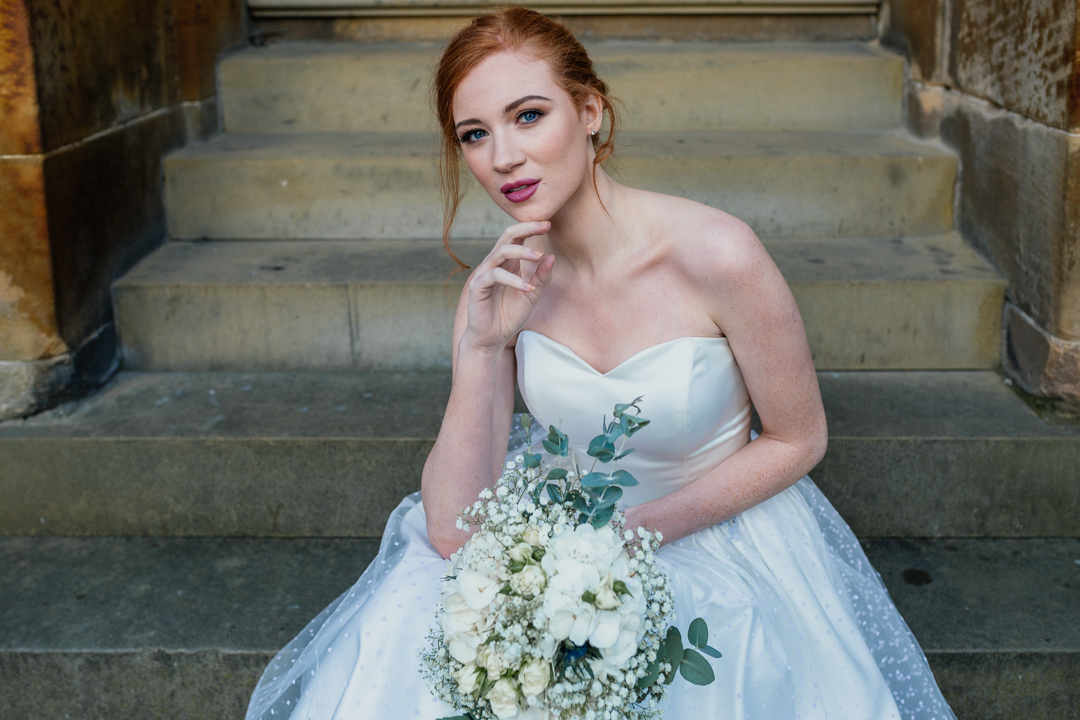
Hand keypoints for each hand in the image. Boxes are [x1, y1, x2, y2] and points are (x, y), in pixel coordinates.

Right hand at [464, 221, 555, 350]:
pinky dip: (513, 280)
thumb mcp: (532, 296)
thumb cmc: (509, 315)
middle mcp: (495, 264)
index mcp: (508, 263)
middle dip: (526, 228)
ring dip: (522, 252)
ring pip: (501, 252)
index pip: (517, 238)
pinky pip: (495, 276)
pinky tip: (528, 288)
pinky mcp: (478, 287)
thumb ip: (541, 278)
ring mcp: (485, 274)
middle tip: (545, 226)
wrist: (491, 338)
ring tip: (539, 256)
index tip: (548, 224)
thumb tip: (551, 257)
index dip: (531, 228)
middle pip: (507, 237)